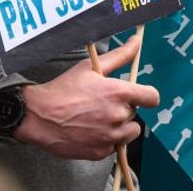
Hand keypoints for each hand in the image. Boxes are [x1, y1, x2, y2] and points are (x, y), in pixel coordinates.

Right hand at [15, 35, 159, 159]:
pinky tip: (90, 130)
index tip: (138, 95)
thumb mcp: (90, 67)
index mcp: (118, 93)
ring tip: (98, 118)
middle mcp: (118, 116)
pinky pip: (114, 146)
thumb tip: (137, 41)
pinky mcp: (102, 152)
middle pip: (134, 113)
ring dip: (119, 126)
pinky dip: (106, 140)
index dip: (146, 95)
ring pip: (129, 132)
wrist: (39, 116)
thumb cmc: (64, 89)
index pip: (152, 97)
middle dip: (122, 108)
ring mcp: (110, 136)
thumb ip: (119, 55)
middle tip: (101, 103)